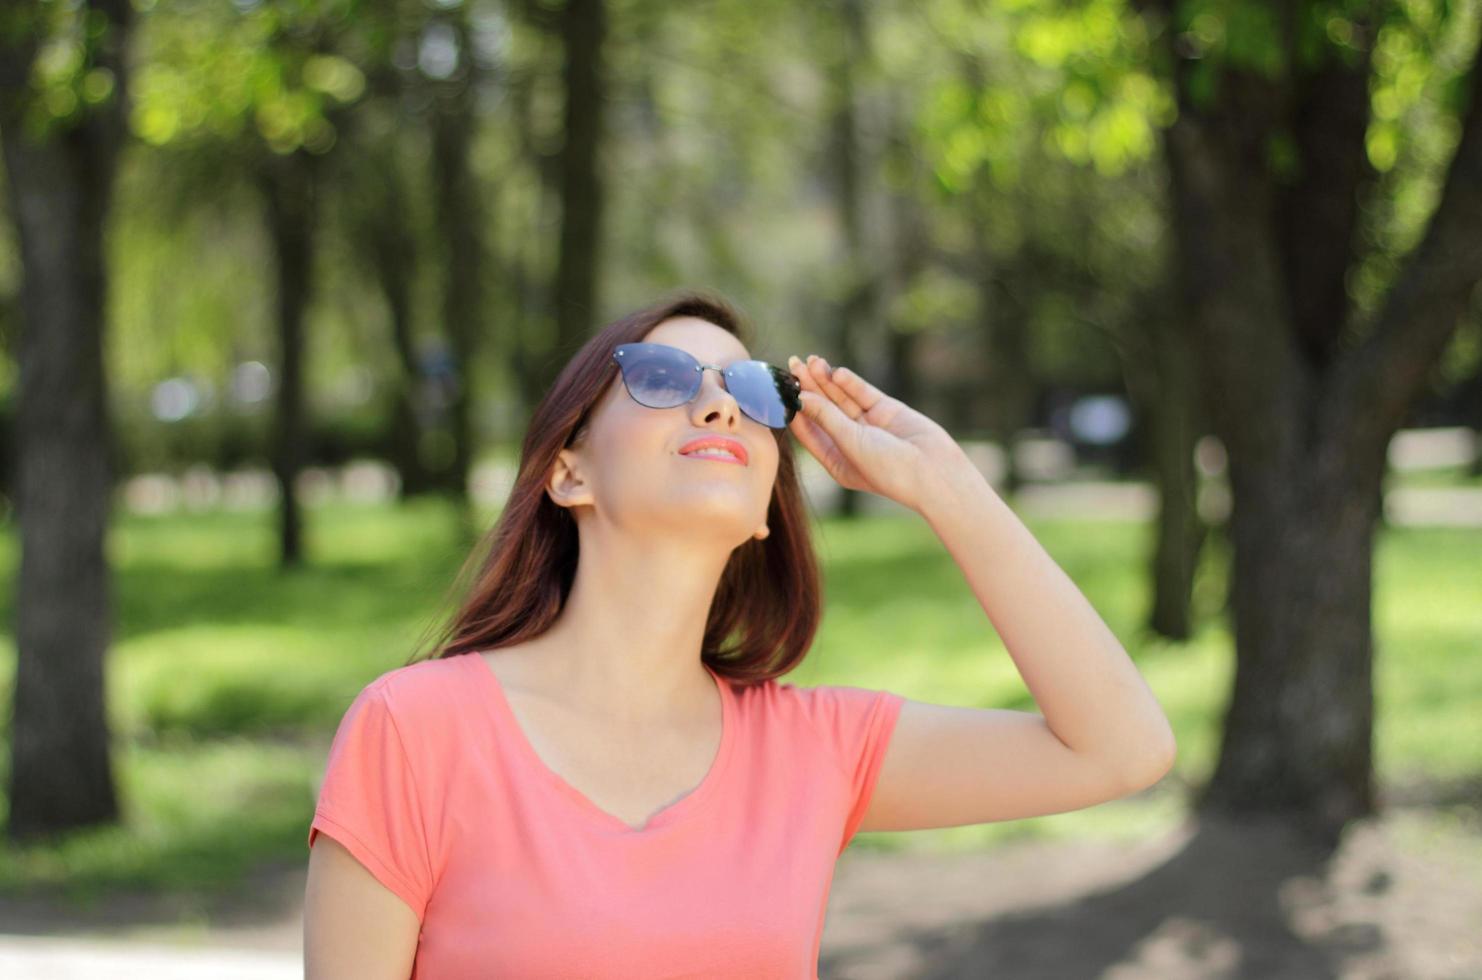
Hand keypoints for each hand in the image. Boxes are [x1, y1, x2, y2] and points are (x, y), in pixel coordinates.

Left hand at [786, 353, 968, 513]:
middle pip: (823, 410)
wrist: (934, 471)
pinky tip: (836, 372)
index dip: (796, 410)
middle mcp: (850, 442)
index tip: (782, 390)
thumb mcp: (850, 443)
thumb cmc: (888, 469)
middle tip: (793, 364)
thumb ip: (827, 418)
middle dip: (809, 387)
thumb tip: (802, 397)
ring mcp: (869, 426)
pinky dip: (850, 383)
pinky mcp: (887, 411)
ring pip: (842, 399)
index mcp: (836, 460)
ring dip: (827, 380)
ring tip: (811, 361)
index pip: (809, 432)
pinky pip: (863, 394)